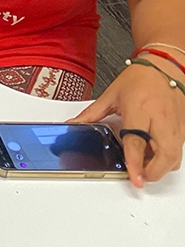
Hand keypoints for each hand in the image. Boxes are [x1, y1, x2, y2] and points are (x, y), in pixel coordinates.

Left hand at [72, 60, 184, 186]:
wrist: (164, 66)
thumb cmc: (139, 78)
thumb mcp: (110, 95)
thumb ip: (92, 114)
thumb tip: (74, 124)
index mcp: (139, 109)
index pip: (137, 142)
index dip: (135, 164)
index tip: (135, 179)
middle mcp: (160, 119)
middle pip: (165, 156)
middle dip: (153, 172)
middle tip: (139, 176)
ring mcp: (175, 125)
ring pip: (175, 157)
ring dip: (160, 167)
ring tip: (143, 164)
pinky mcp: (184, 127)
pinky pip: (179, 150)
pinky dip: (167, 157)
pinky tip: (153, 152)